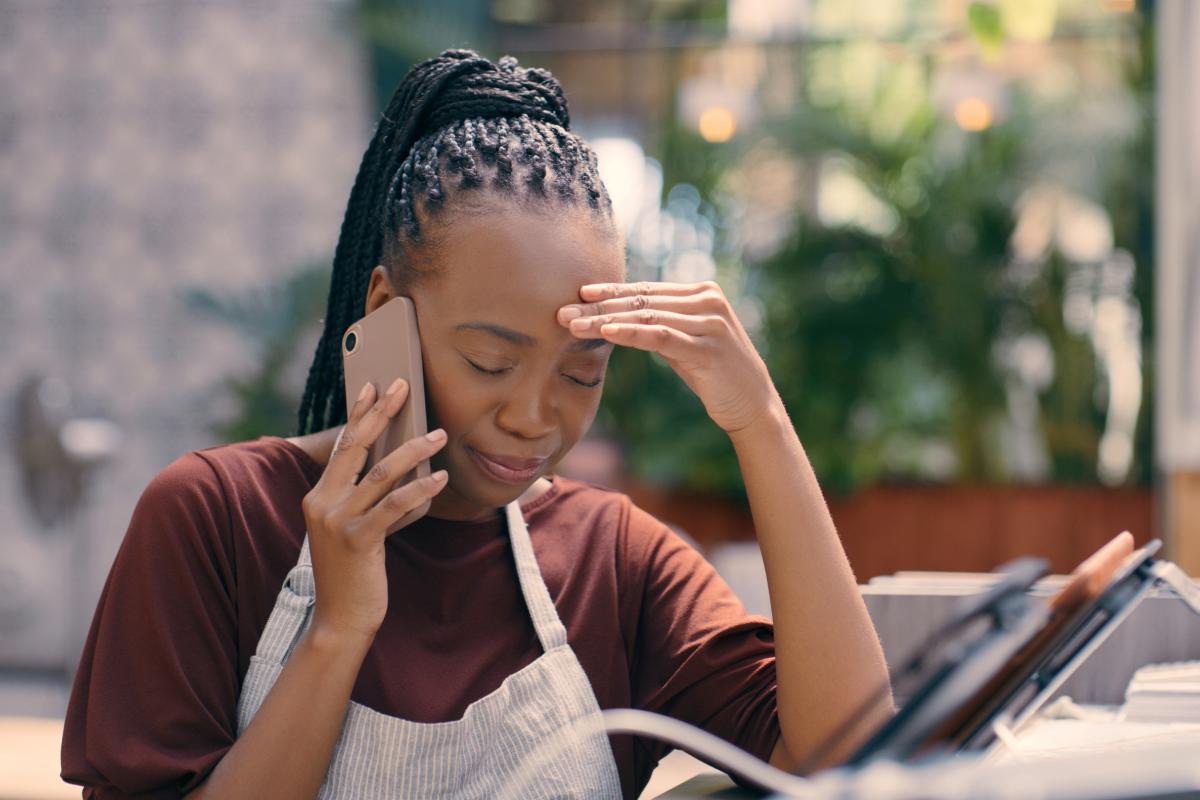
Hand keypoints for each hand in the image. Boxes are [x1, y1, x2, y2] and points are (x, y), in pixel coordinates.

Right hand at [299, 379, 448, 640]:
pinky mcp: (356, 539)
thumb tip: (409, 469)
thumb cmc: (355, 572)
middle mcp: (322, 502)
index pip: (341, 446)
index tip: (372, 386)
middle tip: (403, 386)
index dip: (358, 414)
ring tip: (440, 435)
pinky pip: (393, 505)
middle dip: (381, 413)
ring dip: (413, 450)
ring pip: (380, 473)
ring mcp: (336, 520)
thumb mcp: (356, 528)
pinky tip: (439, 478)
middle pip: (355, 446)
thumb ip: (372, 499)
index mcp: (318, 496)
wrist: (341, 619)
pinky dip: (419, 489)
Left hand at [557, 280, 779, 434]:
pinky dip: (631, 333)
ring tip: (573, 325)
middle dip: (599, 306)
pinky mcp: (709, 348)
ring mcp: (711, 322)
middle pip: (642, 301)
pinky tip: (606, 333)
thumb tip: (616, 315)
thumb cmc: (714, 373)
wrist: (753, 405)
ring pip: (647, 316)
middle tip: (563, 311)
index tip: (578, 294)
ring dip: (605, 320)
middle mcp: (708, 300)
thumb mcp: (684, 342)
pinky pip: (661, 336)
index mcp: (702, 292)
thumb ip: (660, 324)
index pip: (646, 289)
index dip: (611, 291)